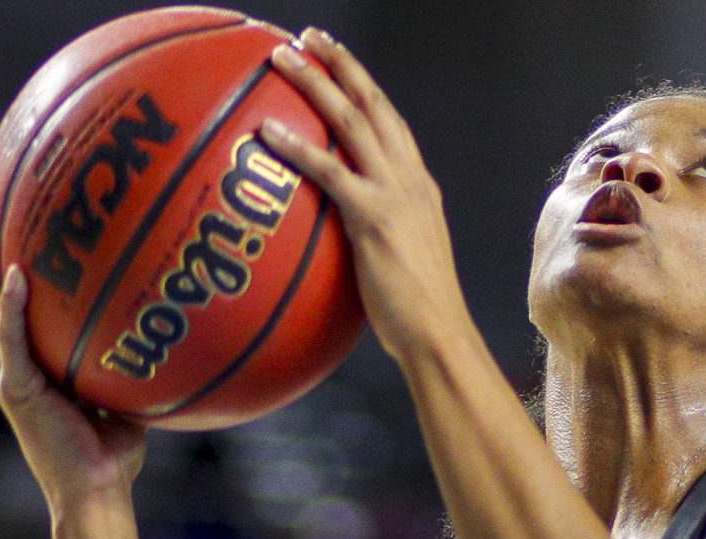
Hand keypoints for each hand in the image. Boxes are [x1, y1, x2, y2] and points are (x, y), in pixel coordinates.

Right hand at [0, 181, 147, 512]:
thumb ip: (127, 352)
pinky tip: (16, 272)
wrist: (97, 493)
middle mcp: (7, 359)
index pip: (1, 291)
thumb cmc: (114, 450)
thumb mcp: (122, 389)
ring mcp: (6, 373)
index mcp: (25, 357)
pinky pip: (11, 339)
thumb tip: (166, 313)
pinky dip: (11, 306)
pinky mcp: (17, 391)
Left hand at [261, 30, 475, 363]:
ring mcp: (393, 195)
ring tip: (282, 58)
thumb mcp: (402, 258)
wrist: (439, 335)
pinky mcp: (372, 219)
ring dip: (314, 83)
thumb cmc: (418, 313)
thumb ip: (378, 234)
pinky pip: (328, 172)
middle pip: (372, 104)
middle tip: (309, 37)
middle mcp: (409, 180)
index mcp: (419, 186)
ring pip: (351, 121)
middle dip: (340, 64)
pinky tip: (265, 132)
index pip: (390, 121)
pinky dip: (296, 147)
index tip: (338, 61)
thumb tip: (345, 238)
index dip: (363, 86)